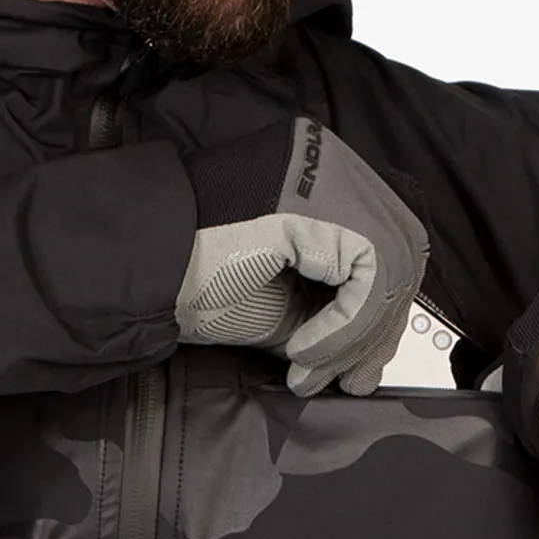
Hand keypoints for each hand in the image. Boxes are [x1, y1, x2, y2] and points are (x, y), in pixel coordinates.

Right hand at [175, 116, 427, 396]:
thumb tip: (372, 358)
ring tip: (315, 372)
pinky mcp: (314, 197)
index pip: (388, 239)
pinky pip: (365, 271)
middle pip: (400, 246)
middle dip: (380, 327)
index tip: (357, 369)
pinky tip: (303, 353)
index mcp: (325, 173)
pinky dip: (344, 327)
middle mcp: (330, 158)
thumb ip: (334, 316)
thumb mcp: (285, 303)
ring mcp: (324, 168)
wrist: (139, 269)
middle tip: (352, 380)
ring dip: (359, 335)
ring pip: (391, 261)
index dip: (381, 313)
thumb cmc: (193, 280)